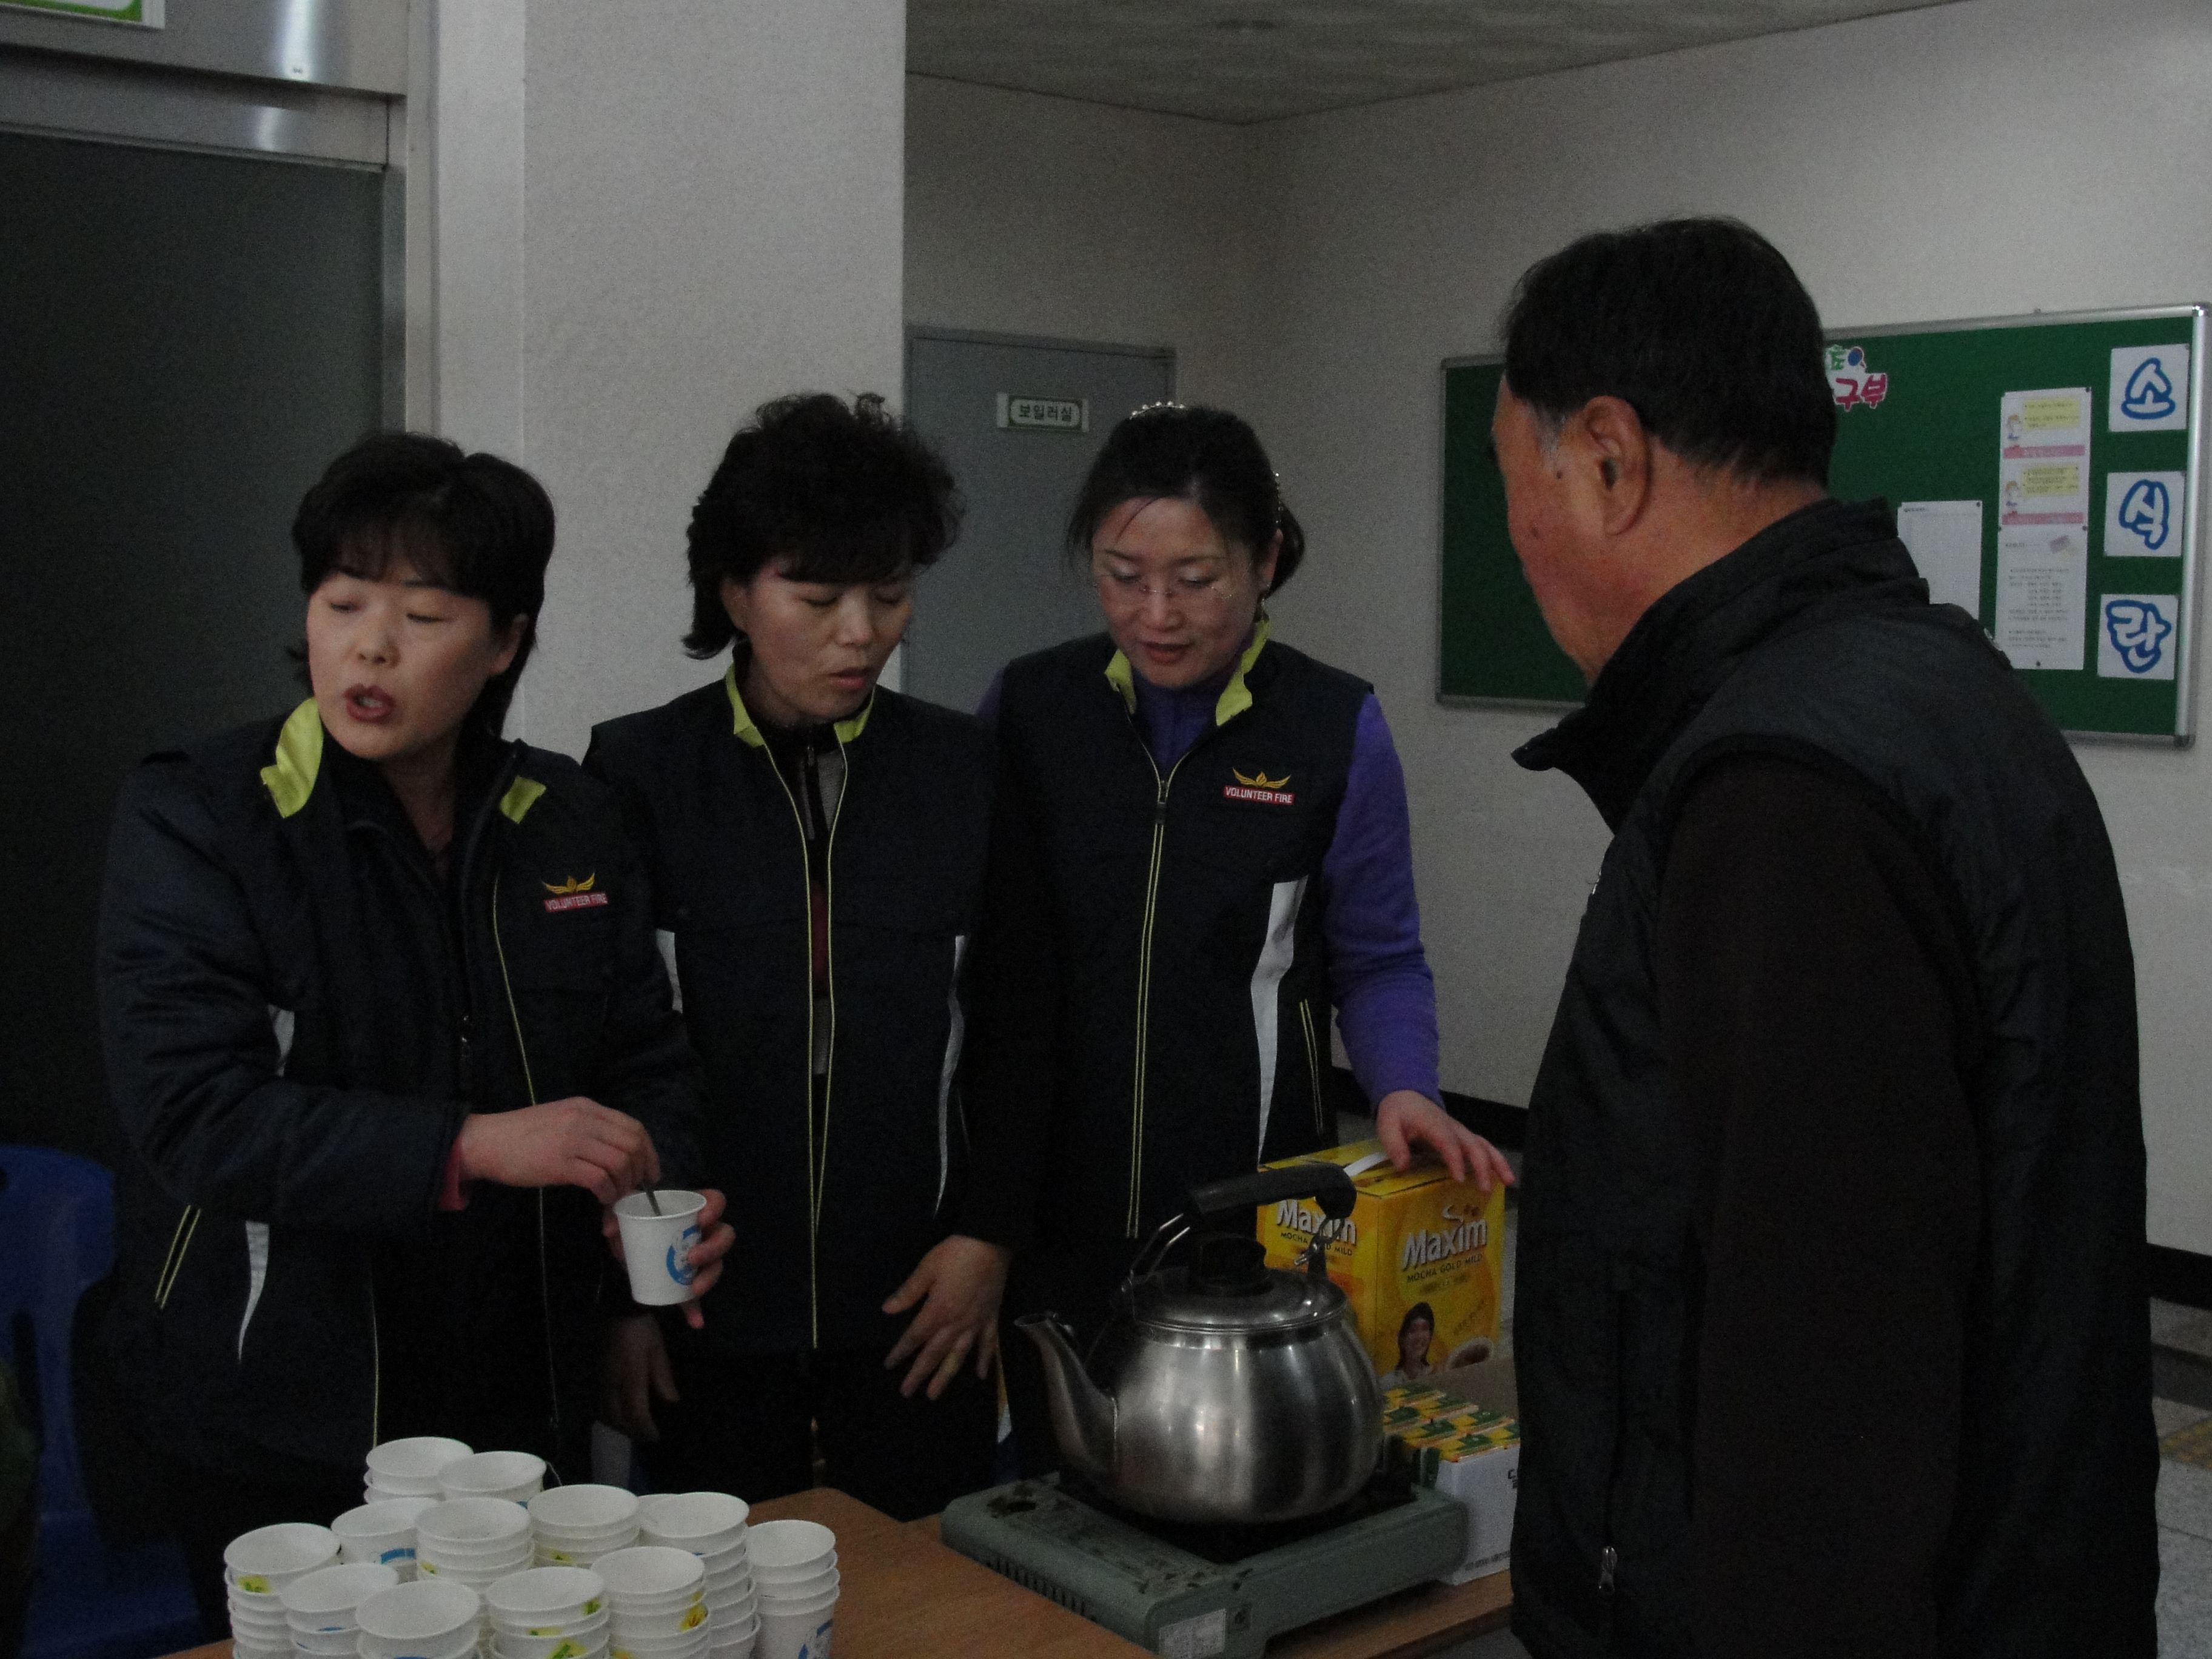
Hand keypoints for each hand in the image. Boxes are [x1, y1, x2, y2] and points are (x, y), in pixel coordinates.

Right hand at [456, 1097, 659, 1204]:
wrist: (487, 1141)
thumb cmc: (522, 1135)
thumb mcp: (561, 1119)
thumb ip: (589, 1128)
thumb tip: (617, 1152)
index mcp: (586, 1107)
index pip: (632, 1126)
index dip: (648, 1151)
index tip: (650, 1171)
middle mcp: (584, 1119)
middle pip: (632, 1144)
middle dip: (641, 1170)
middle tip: (636, 1189)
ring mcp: (572, 1140)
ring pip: (620, 1162)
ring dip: (624, 1185)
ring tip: (616, 1196)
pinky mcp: (560, 1163)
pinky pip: (599, 1179)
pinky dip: (607, 1192)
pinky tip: (602, 1198)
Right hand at [601, 1312, 676, 1441]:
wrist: (620, 1312)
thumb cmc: (643, 1332)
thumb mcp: (658, 1353)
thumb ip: (664, 1380)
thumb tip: (671, 1403)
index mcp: (630, 1378)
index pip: (636, 1413)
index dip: (646, 1429)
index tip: (657, 1437)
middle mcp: (612, 1384)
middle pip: (617, 1419)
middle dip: (632, 1431)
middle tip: (647, 1436)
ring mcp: (602, 1381)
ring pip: (606, 1414)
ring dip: (620, 1426)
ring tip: (635, 1427)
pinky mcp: (599, 1378)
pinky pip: (601, 1405)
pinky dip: (611, 1416)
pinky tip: (622, 1414)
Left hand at [602, 1188, 732, 1331]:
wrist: (627, 1250)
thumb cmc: (634, 1224)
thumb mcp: (624, 1216)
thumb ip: (613, 1214)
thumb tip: (609, 1230)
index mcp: (691, 1210)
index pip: (715, 1201)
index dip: (715, 1208)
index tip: (702, 1219)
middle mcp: (702, 1233)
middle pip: (724, 1235)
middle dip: (713, 1247)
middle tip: (692, 1257)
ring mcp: (699, 1259)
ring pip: (716, 1265)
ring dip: (709, 1277)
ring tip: (694, 1288)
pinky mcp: (687, 1282)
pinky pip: (695, 1297)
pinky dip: (695, 1309)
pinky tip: (695, 1320)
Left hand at [881, 1235, 1010, 1399]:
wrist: (990, 1242)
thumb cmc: (955, 1254)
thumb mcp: (927, 1268)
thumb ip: (909, 1292)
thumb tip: (887, 1310)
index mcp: (938, 1311)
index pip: (915, 1336)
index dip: (901, 1351)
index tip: (889, 1365)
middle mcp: (956, 1324)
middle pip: (935, 1353)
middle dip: (920, 1374)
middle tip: (907, 1393)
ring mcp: (976, 1323)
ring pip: (959, 1356)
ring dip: (946, 1376)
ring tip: (934, 1394)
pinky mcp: (992, 1317)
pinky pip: (989, 1344)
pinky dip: (986, 1361)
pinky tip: (981, 1375)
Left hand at [1374, 1089, 1515, 1191]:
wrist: (1407, 1095)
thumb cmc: (1398, 1112)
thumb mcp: (1387, 1125)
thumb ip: (1394, 1144)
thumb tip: (1403, 1167)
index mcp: (1434, 1124)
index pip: (1448, 1142)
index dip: (1455, 1160)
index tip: (1458, 1179)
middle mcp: (1453, 1127)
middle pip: (1473, 1144)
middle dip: (1482, 1166)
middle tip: (1485, 1189)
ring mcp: (1460, 1132)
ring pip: (1484, 1144)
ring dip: (1497, 1162)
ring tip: (1508, 1181)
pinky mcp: (1464, 1137)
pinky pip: (1483, 1147)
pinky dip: (1495, 1161)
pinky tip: (1503, 1178)